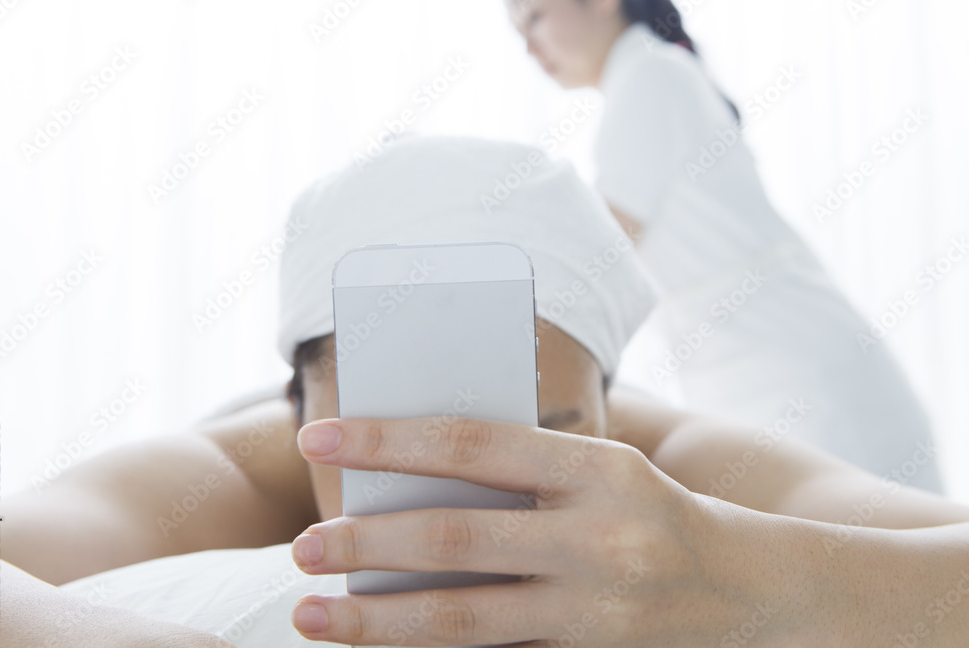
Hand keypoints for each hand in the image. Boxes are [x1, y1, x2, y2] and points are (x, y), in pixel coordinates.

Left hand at [289, 416, 817, 645]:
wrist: (754, 591)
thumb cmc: (656, 510)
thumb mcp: (600, 470)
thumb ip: (518, 473)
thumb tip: (406, 480)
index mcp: (597, 468)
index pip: (472, 444)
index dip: (389, 439)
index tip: (319, 437)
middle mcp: (599, 539)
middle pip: (456, 538)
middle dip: (366, 543)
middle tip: (300, 546)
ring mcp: (597, 612)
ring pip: (464, 618)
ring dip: (378, 619)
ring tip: (311, 614)